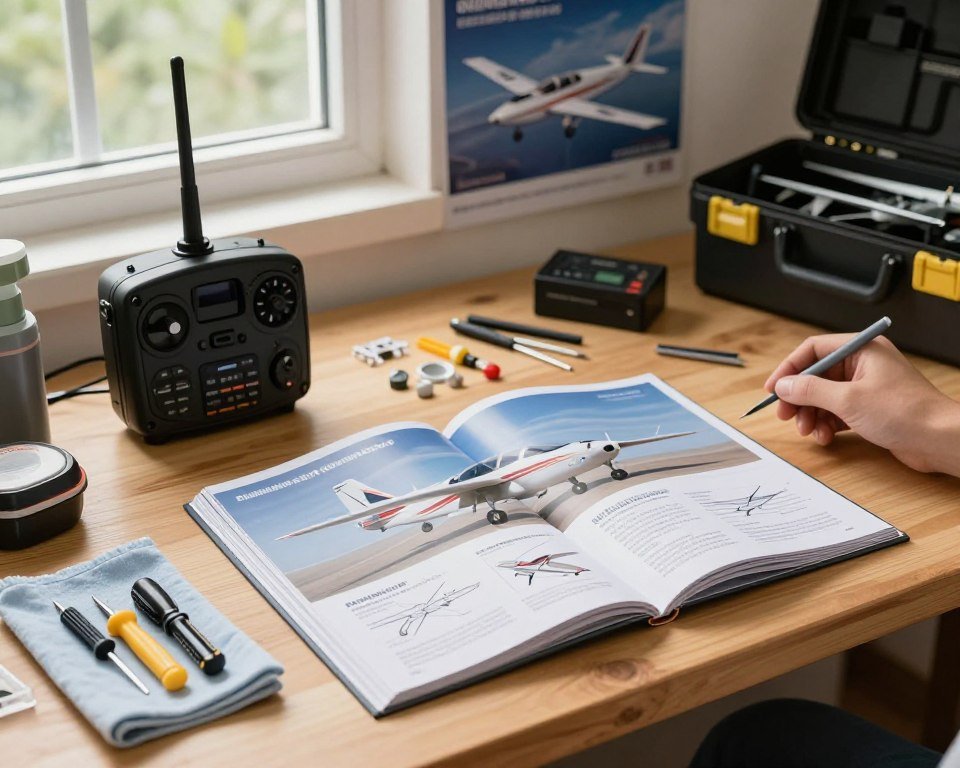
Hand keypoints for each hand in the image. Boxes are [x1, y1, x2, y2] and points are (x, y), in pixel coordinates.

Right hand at [764, 334, 959, 475]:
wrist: (939, 440)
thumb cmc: (905, 412)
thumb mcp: (847, 399)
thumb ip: (810, 390)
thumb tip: (783, 385)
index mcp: (862, 349)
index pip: (814, 350)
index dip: (789, 368)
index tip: (773, 388)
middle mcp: (863, 364)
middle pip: (816, 375)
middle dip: (799, 397)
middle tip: (785, 415)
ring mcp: (867, 387)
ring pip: (824, 396)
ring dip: (811, 414)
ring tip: (808, 430)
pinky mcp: (870, 408)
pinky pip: (837, 412)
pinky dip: (826, 424)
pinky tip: (825, 437)